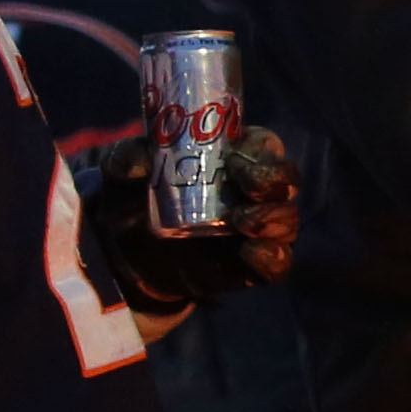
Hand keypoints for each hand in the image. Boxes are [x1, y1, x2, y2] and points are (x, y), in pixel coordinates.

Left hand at [90, 126, 299, 310]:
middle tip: (247, 188)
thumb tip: (140, 162)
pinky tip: (251, 252)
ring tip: (242, 222)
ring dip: (273, 218)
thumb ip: (126, 158)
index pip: (266, 146)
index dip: (260, 152)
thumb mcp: (122, 172)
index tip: (234, 161)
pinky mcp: (253, 264)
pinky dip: (272, 258)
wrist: (127, 254)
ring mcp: (259, 228)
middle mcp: (256, 190)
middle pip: (286, 181)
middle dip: (273, 182)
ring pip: (288, 220)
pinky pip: (279, 263)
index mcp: (236, 156)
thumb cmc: (136, 197)